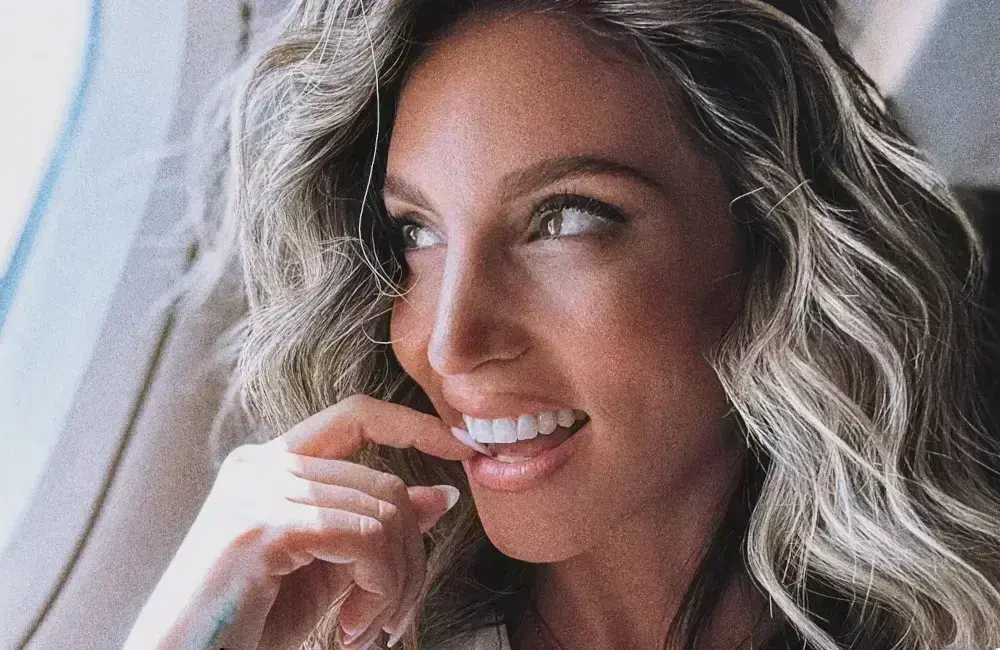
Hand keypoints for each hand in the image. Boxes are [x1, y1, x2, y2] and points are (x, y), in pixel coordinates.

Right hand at [122, 394, 475, 649]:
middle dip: (410, 560)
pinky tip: (352, 626)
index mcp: (271, 464)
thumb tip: (440, 494)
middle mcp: (261, 465)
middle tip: (393, 619)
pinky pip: (365, 539)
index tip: (462, 447)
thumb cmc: (244, 623)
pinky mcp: (262, 528)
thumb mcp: (325, 570)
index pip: (358, 415)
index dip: (414, 424)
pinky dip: (379, 588)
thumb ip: (375, 527)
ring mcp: (257, 491)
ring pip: (385, 513)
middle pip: (385, 484)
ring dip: (395, 585)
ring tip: (367, 628)